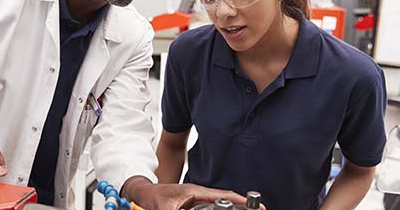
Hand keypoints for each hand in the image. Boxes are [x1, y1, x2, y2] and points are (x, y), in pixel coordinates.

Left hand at [122, 176, 264, 209]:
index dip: (241, 200)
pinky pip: (209, 209)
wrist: (141, 194)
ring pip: (218, 206)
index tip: (257, 205)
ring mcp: (196, 201)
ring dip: (231, 208)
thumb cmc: (152, 198)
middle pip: (225, 200)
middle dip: (241, 206)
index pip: (224, 195)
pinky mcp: (192, 207)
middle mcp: (198, 194)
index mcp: (195, 191)